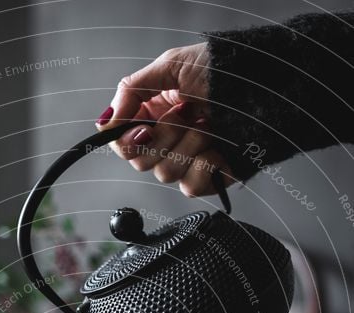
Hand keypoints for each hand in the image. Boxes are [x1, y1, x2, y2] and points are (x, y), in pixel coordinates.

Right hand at [96, 44, 234, 196]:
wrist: (269, 88)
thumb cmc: (227, 71)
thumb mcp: (173, 65)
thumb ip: (132, 90)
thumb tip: (105, 121)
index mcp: (153, 114)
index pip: (122, 143)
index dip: (127, 141)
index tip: (142, 129)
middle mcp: (166, 140)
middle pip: (140, 161)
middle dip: (164, 136)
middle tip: (187, 112)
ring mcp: (186, 161)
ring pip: (165, 173)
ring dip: (188, 144)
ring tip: (209, 123)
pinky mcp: (207, 177)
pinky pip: (189, 186)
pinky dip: (203, 165)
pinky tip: (216, 146)